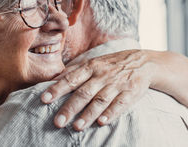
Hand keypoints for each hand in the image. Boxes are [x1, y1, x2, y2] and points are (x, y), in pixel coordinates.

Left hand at [41, 50, 155, 130]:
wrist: (143, 62)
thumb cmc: (111, 64)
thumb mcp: (93, 62)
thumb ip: (74, 71)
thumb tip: (53, 79)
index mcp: (90, 67)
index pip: (71, 78)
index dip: (57, 89)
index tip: (44, 99)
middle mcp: (102, 75)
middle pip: (83, 92)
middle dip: (70, 107)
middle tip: (58, 121)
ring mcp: (116, 84)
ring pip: (100, 100)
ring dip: (88, 114)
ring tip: (77, 126)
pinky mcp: (130, 92)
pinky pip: (120, 104)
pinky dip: (111, 113)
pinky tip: (101, 122)